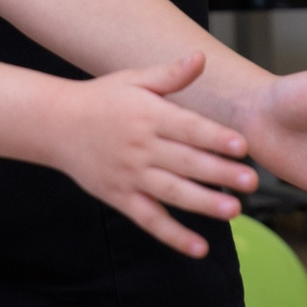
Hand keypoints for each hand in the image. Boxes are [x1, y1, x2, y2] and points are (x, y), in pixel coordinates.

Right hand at [51, 54, 256, 257]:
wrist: (54, 123)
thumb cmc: (101, 99)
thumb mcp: (133, 80)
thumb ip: (170, 75)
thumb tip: (200, 58)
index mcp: (148, 115)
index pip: (187, 127)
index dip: (215, 137)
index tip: (242, 146)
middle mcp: (140, 146)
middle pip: (185, 162)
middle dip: (220, 172)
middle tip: (251, 181)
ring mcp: (130, 174)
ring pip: (171, 192)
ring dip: (203, 203)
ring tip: (233, 210)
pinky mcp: (120, 197)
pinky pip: (149, 219)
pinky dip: (173, 235)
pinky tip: (199, 248)